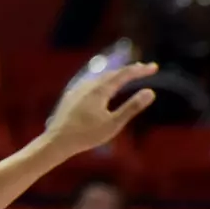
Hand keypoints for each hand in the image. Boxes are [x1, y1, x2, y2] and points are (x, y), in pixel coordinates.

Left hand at [42, 61, 157, 158]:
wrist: (56, 141)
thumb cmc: (86, 135)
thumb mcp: (113, 124)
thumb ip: (132, 107)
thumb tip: (150, 92)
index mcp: (99, 90)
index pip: (124, 74)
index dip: (140, 70)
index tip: (154, 67)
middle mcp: (88, 86)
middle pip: (112, 73)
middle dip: (129, 70)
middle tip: (143, 69)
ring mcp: (77, 90)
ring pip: (100, 77)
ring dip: (115, 75)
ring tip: (126, 76)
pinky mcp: (70, 97)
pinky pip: (90, 83)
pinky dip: (103, 81)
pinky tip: (102, 86)